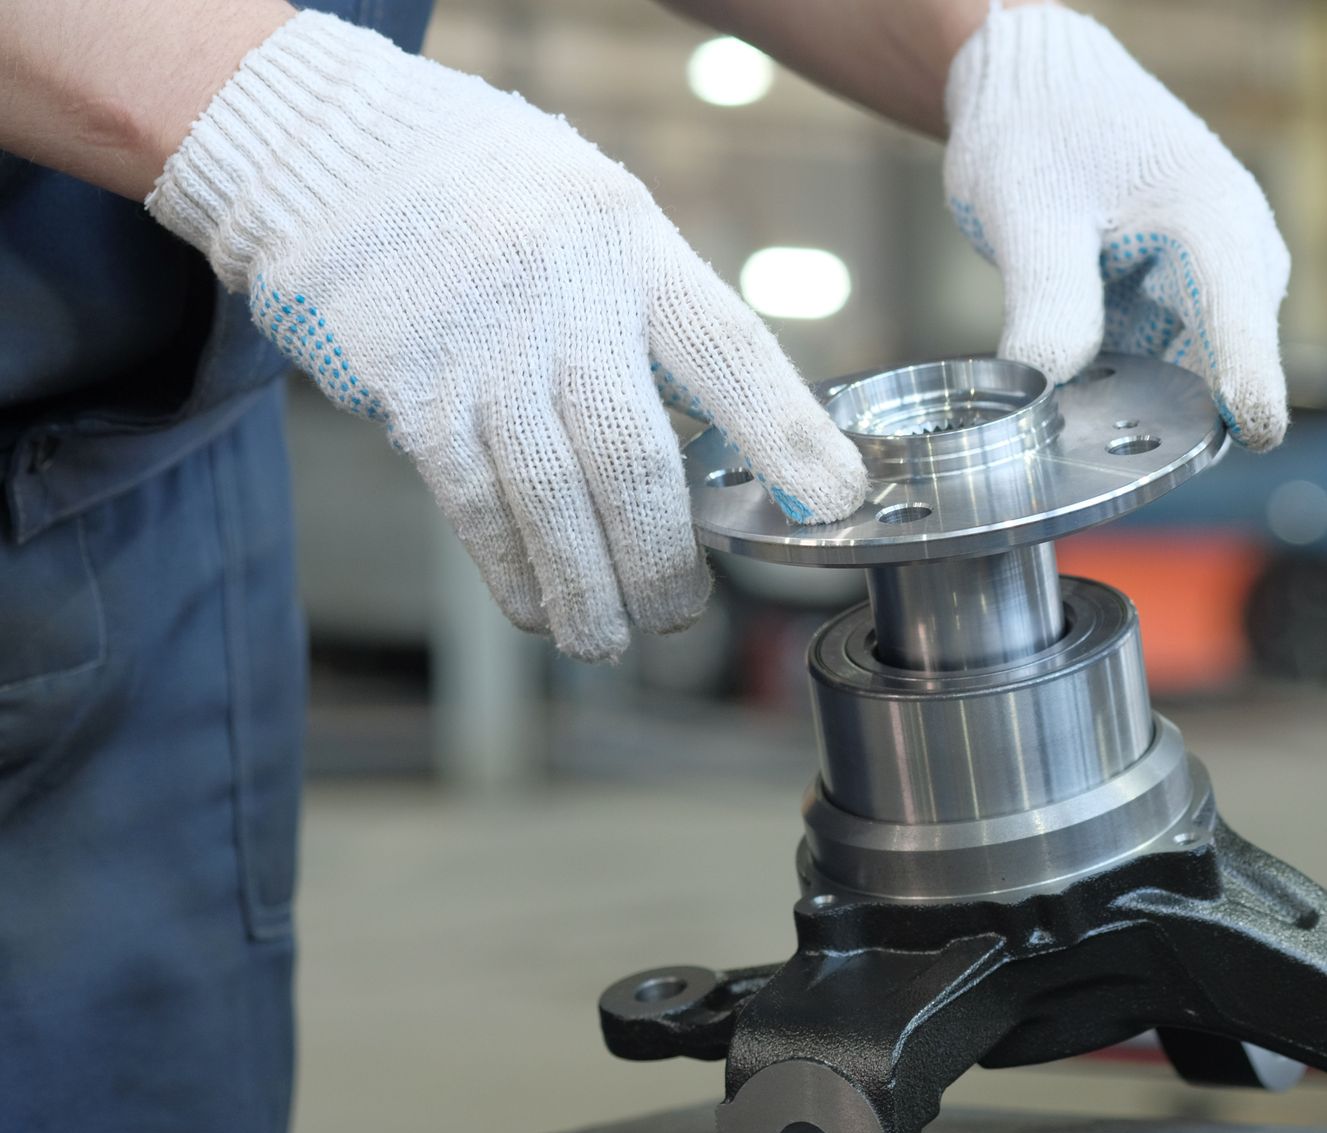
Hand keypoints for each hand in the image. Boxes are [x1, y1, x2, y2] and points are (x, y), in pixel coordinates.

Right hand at [148, 11, 866, 660]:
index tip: (835, 501)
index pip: (730, 351)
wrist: (340, 151)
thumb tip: (746, 448)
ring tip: (611, 635)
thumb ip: (669, 325)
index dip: (789, 436)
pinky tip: (538, 607)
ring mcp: (481, 349)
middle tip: (682, 613)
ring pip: (549, 499)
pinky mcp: (412, 393)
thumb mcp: (610, 221)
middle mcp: (561, 298)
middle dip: (665, 557)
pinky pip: (473, 504)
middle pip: (632, 457)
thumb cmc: (508, 199)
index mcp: (632, 248)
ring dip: (588, 588)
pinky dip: (512, 570)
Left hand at [943, 5, 1290, 448]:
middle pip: (1223, 372)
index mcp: (1215, 223)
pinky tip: (1069, 385)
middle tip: (1076, 435)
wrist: (1036, 94)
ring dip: (1134, 410)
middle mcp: (1238, 263)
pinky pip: (1166, 375)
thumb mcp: (1027, 214)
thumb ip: (1048, 304)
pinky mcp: (1189, 312)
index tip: (1251, 435)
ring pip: (1191, 385)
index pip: (1245, 319)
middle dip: (1159, 421)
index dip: (1248, 385)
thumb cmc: (1039, 130)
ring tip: (1062, 399)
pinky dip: (1121, 392)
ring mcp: (1218, 292)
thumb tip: (1047, 392)